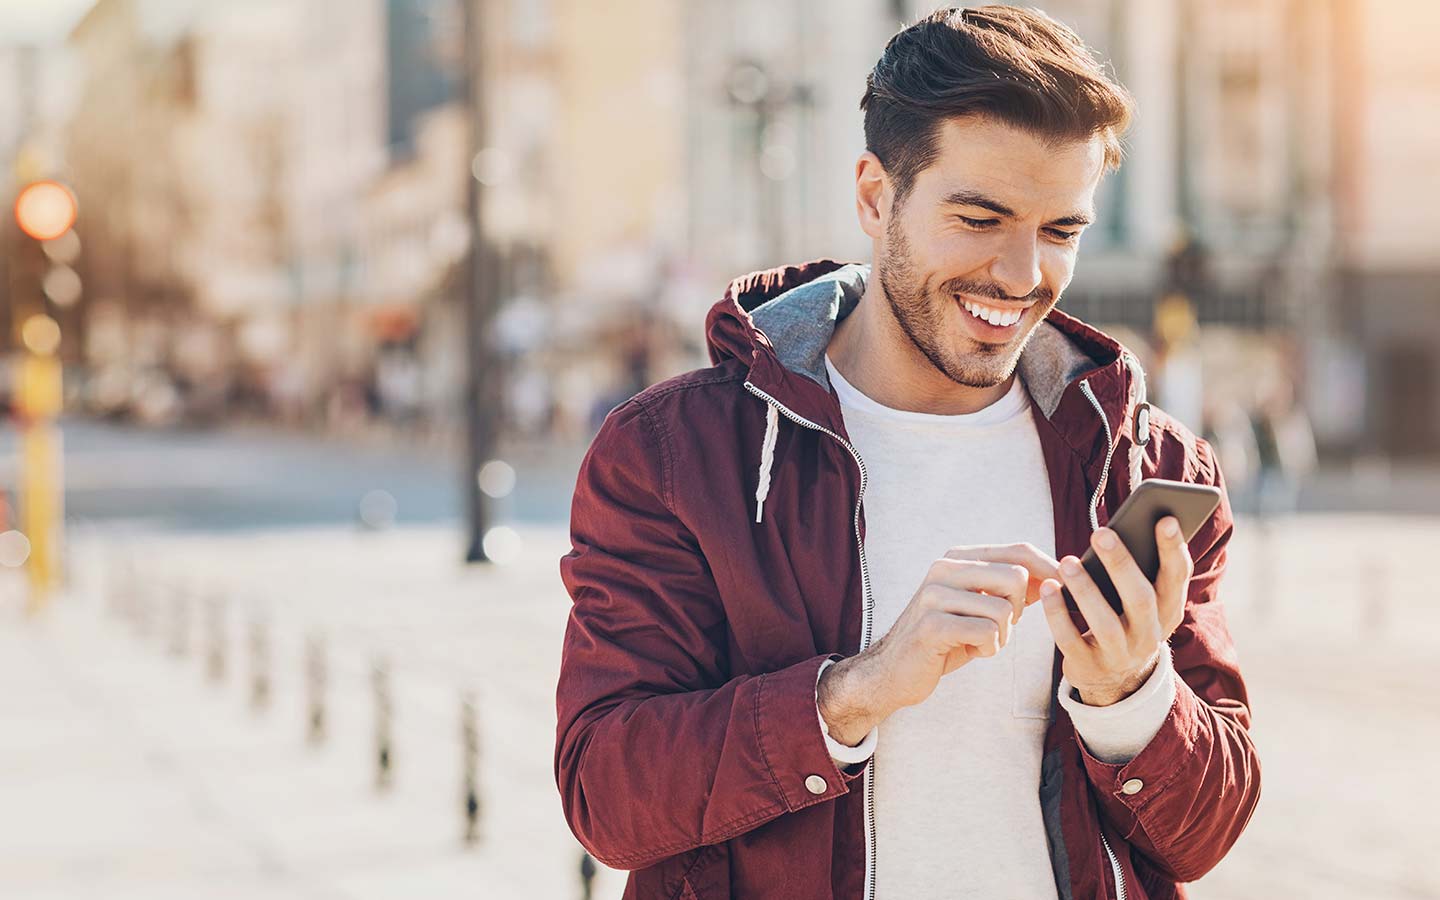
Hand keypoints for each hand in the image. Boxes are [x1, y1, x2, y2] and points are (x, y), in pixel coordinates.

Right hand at [818, 542, 1059, 744]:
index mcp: (957, 559)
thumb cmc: (943, 639)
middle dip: (1018, 611)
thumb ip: (1008, 588)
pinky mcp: (932, 625)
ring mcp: (934, 595)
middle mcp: (943, 569)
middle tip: (998, 628)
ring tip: (979, 643)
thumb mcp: (977, 606)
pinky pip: (987, 634)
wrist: (893, 672)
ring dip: (1001, 637)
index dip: (1048, 570)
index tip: (1062, 590)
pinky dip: (988, 649)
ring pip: (1003, 610)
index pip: (1018, 551)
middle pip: (1017, 577)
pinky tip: (968, 652)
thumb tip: (1056, 575)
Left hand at [1039, 516, 1192, 705]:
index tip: (1164, 519)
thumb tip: (1122, 526)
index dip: (1173, 549)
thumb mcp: (1143, 600)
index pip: (1177, 578)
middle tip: (1101, 534)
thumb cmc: (1126, 618)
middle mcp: (1149, 635)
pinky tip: (1048, 588)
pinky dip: (1058, 613)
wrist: (1114, 678)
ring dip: (1085, 589)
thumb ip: (1140, 569)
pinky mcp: (1088, 666)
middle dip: (1121, 564)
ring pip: (1105, 623)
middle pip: (1140, 598)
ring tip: (1068, 562)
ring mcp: (1119, 654)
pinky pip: (1070, 639)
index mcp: (1168, 611)